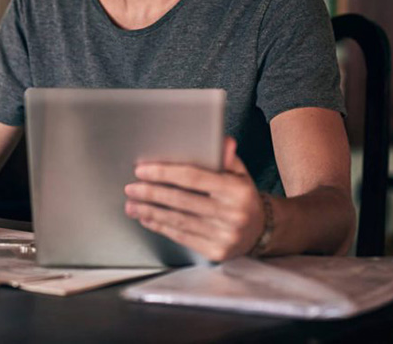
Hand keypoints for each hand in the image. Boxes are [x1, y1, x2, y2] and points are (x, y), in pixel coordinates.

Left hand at [124, 137, 264, 261]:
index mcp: (236, 190)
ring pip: (177, 221)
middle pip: (181, 201)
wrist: (260, 230)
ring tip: (132, 204)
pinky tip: (147, 218)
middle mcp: (232, 214)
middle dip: (151, 193)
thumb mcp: (240, 173)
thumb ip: (225, 157)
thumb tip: (221, 140)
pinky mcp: (216, 252)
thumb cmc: (242, 196)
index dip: (164, 173)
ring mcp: (224, 235)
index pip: (193, 178)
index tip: (142, 170)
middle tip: (131, 188)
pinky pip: (181, 237)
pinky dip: (160, 226)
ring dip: (150, 211)